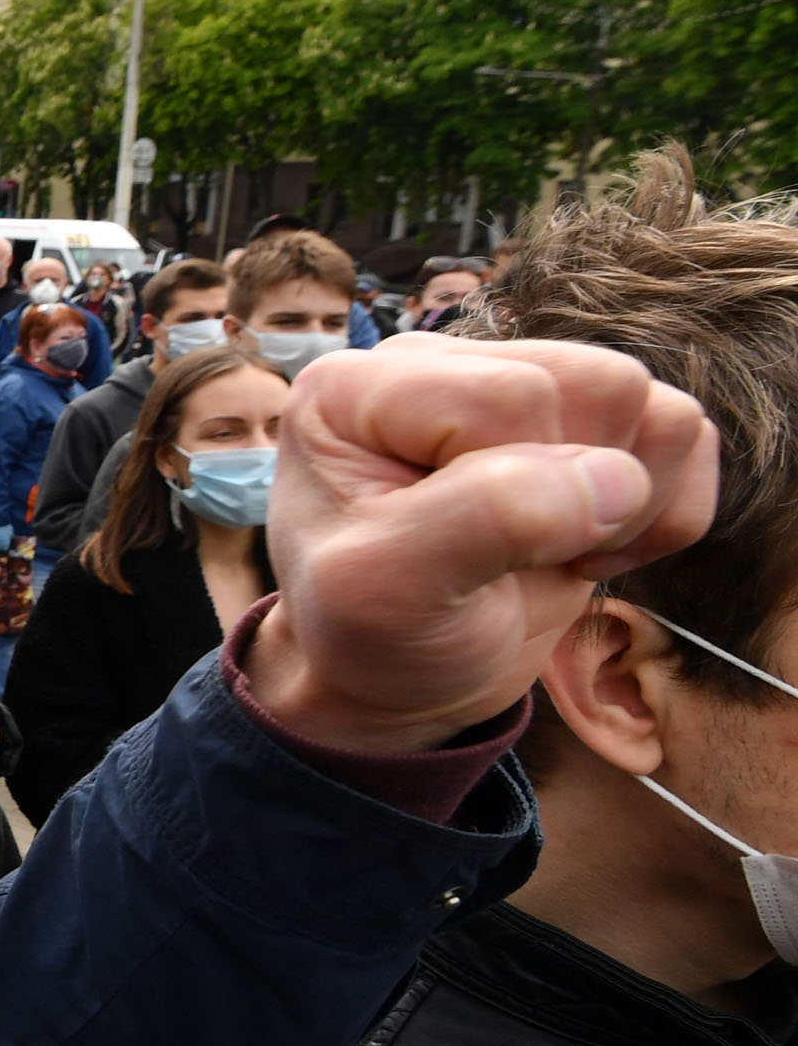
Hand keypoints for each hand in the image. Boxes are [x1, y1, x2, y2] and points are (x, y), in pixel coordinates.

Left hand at [250, 333, 716, 753]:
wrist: (397, 679)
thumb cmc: (370, 637)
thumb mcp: (389, 591)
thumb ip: (489, 518)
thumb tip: (617, 479)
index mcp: (359, 386)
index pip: (514, 396)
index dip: (520, 491)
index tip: (459, 561)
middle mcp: (442, 366)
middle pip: (602, 386)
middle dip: (581, 496)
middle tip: (509, 563)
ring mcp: (519, 388)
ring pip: (658, 408)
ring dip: (629, 508)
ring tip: (546, 556)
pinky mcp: (583, 426)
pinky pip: (686, 438)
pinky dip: (664, 515)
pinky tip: (584, 551)